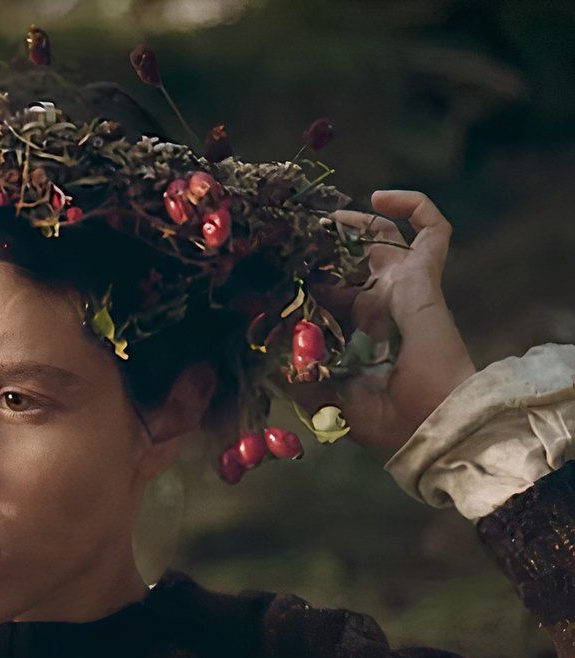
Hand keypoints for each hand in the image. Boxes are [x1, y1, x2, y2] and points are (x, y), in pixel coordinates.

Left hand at [293, 190, 476, 453]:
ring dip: (358, 220)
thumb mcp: (321, 398)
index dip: (300, 276)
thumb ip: (292, 375)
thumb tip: (259, 351)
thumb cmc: (384, 419)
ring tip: (328, 216)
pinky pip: (433, 230)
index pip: (323, 290)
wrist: (430, 423)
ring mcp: (401, 287)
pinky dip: (415, 206)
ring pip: (384, 237)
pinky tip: (381, 198)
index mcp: (355, 330)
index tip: (269, 267)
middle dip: (324, 242)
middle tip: (296, 230)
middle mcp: (376, 304)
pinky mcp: (424, 277)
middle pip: (349, 259)